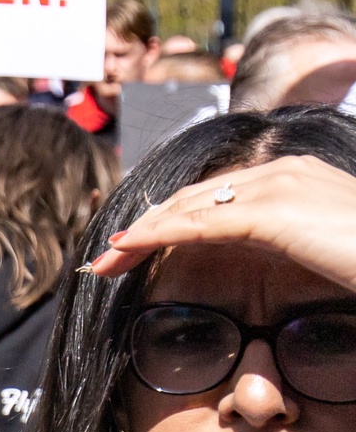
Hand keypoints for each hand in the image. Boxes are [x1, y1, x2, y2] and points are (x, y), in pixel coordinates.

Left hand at [88, 156, 355, 289]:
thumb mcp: (327, 243)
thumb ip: (293, 238)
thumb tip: (268, 252)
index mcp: (293, 175)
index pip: (216, 195)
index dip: (171, 218)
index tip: (138, 244)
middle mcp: (280, 171)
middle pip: (192, 198)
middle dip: (145, 226)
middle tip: (107, 256)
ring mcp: (276, 187)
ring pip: (186, 210)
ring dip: (139, 235)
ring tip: (105, 260)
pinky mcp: (270, 212)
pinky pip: (197, 225)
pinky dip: (156, 236)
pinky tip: (127, 250)